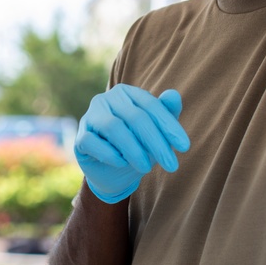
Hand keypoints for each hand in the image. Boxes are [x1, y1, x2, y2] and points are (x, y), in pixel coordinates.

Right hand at [74, 84, 189, 203]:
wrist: (113, 172)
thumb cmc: (138, 145)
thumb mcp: (156, 131)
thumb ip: (166, 113)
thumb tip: (174, 95)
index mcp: (127, 93)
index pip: (151, 105)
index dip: (169, 126)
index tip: (185, 147)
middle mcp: (106, 99)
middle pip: (135, 117)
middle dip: (156, 142)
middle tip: (171, 164)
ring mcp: (90, 116)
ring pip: (113, 128)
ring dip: (134, 149)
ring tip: (147, 167)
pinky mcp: (80, 137)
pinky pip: (92, 142)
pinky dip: (109, 154)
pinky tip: (122, 163)